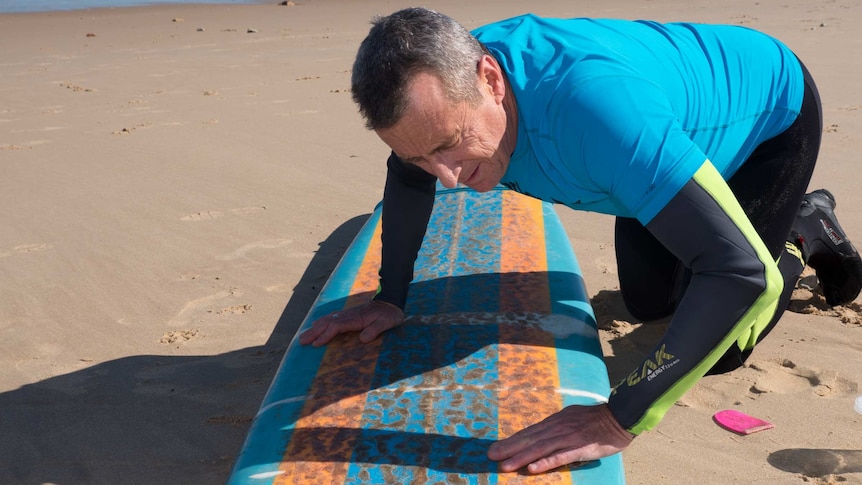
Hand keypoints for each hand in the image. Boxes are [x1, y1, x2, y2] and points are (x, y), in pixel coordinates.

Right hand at [298, 299, 403, 346]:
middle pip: (327, 323)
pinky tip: (315, 325)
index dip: (325, 335)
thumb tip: (363, 339)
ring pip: (327, 320)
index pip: (336, 327)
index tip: (316, 344)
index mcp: (356, 319)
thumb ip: (375, 330)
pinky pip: (331, 318)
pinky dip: (321, 322)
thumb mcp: (387, 323)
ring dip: (315, 327)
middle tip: (301, 341)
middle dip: (314, 332)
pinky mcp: (348, 314)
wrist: (390, 301)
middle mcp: (348, 315)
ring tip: (303, 335)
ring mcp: (347, 314)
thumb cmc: (389, 314)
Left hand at [487, 404, 633, 473]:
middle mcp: (557, 428)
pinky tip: (532, 468)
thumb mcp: (571, 417)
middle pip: (529, 439)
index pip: (529, 432)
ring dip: (521, 457)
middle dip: (509, 448)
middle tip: (491, 456)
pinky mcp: (580, 448)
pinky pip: (560, 456)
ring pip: (540, 449)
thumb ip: (556, 426)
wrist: (618, 417)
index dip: (512, 440)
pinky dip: (545, 462)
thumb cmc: (595, 419)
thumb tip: (541, 432)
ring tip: (505, 465)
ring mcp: (568, 438)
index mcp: (555, 421)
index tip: (496, 447)